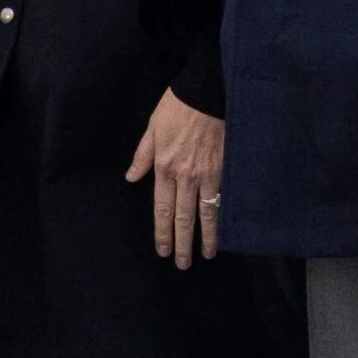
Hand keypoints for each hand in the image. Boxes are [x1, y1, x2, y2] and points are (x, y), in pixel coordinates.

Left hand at [126, 90, 224, 269]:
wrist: (207, 93)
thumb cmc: (177, 107)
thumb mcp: (152, 128)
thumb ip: (142, 155)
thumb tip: (132, 177)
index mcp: (164, 167)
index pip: (162, 209)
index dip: (162, 232)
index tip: (163, 250)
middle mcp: (186, 176)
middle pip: (183, 217)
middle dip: (182, 243)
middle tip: (182, 265)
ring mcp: (208, 174)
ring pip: (206, 213)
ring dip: (205, 237)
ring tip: (205, 255)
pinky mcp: (226, 168)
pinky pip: (224, 199)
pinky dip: (223, 217)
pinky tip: (225, 230)